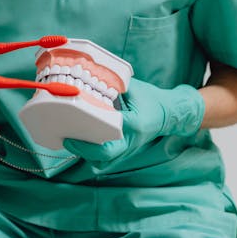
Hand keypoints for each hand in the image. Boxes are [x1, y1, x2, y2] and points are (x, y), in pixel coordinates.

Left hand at [63, 78, 203, 163]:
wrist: (169, 115)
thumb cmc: (149, 98)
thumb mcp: (133, 88)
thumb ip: (112, 85)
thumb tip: (87, 76)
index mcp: (134, 123)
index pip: (111, 129)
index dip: (93, 128)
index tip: (77, 122)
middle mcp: (131, 140)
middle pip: (106, 154)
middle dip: (84, 150)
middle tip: (67, 140)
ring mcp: (128, 149)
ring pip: (104, 161)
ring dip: (86, 154)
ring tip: (69, 141)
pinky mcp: (124, 153)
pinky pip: (105, 160)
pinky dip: (91, 155)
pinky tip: (78, 145)